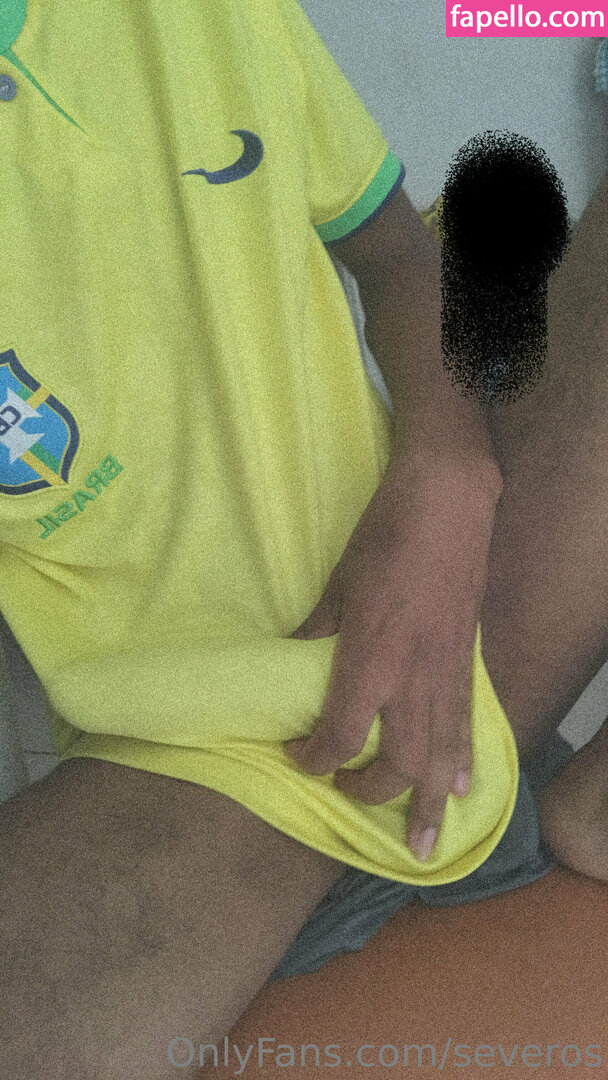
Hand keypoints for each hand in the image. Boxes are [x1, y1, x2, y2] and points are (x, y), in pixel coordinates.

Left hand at [284, 449, 501, 861]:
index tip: (298, 757)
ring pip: (439, 756)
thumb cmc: (385, 536)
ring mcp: (445, 673)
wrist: (448, 505)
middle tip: (350, 797)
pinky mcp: (467, 662)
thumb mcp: (339, 584)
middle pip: (396, 762)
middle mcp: (410, 679)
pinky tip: (462, 786)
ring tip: (427, 845)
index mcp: (370, 658)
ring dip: (430, 803)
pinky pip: (465, 725)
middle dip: (371, 792)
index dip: (315, 757)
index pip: (339, 733)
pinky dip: (461, 760)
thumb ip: (318, 630)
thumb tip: (293, 656)